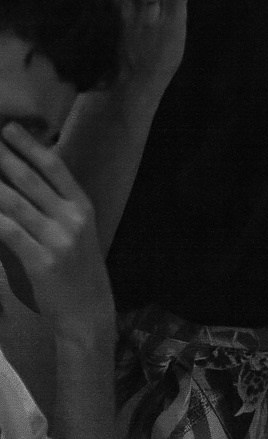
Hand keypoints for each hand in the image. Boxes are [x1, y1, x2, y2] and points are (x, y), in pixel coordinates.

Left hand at [0, 123, 113, 344]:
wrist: (88, 310)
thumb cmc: (77, 269)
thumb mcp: (76, 232)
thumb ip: (54, 207)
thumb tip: (22, 183)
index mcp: (82, 206)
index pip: (55, 167)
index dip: (30, 146)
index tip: (11, 128)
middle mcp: (72, 218)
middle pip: (32, 180)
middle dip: (5, 157)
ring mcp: (58, 239)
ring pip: (16, 203)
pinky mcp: (41, 261)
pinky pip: (9, 233)